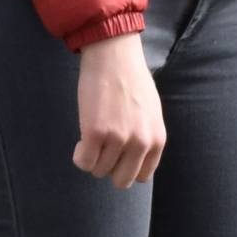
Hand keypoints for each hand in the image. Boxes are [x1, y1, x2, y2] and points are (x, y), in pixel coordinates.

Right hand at [74, 34, 164, 188]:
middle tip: (102, 150)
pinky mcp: (94, 133)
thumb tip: (134, 157)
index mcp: (157, 139)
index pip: (142, 175)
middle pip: (121, 180)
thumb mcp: (151, 113)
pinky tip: (81, 141)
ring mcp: (117, 139)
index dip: (126, 167)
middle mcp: (140, 143)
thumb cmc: (132, 79)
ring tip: (91, 139)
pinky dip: (79, 155)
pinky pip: (83, 161)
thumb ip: (147, 137)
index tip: (118, 154)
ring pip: (99, 171)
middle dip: (109, 168)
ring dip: (92, 158)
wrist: (114, 56)